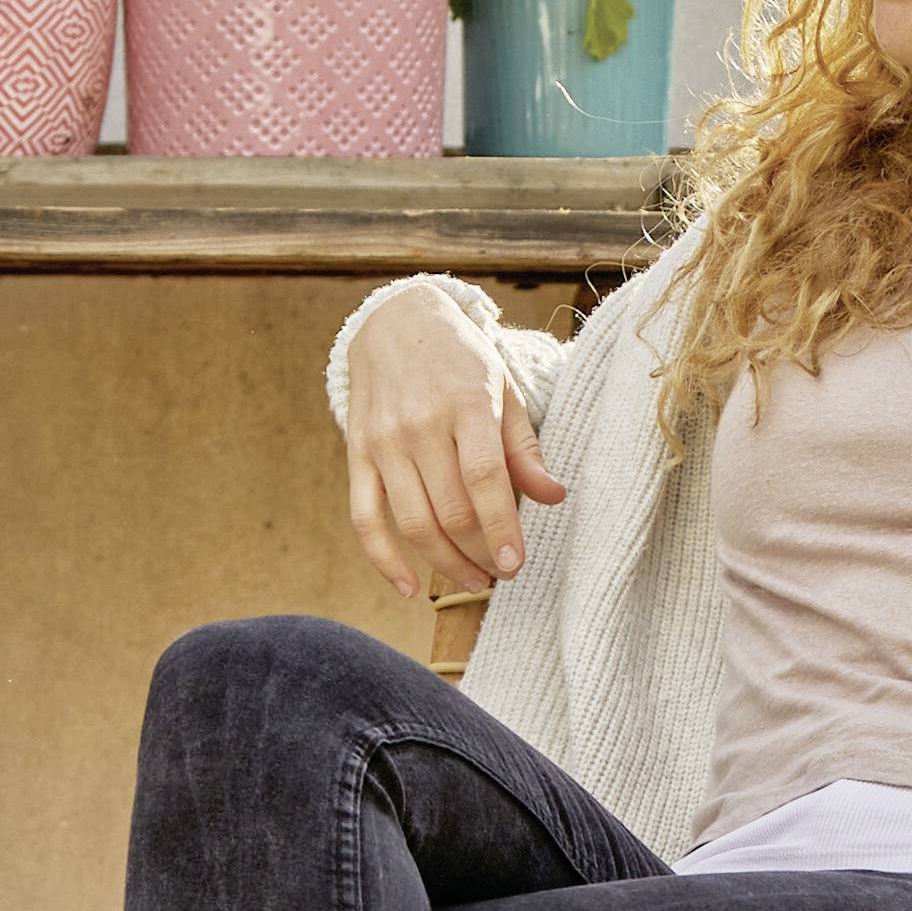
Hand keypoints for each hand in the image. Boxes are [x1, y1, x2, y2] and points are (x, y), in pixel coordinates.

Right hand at [343, 294, 565, 599]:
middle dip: (480, 553)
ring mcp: (383, 443)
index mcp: (466, 404)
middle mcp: (420, 425)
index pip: (485, 478)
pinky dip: (384, 560)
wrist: (395, 322)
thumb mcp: (503, 390)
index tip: (515, 565)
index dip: (501, 528)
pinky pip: (364, 519)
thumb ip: (524, 448)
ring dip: (444, 563)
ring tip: (474, 579)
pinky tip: (408, 588)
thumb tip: (553, 497)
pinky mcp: (357, 455)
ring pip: (412, 522)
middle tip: (502, 572)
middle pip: (450, 510)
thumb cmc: (461, 360)